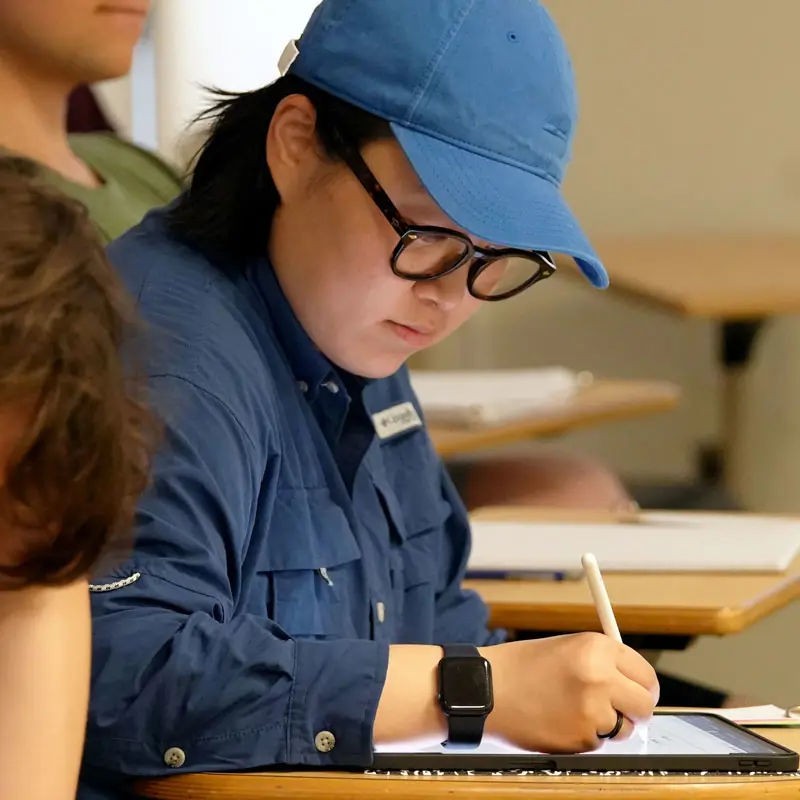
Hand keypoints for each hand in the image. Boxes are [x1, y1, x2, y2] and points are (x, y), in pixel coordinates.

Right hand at [482, 633, 658, 752]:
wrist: (485, 691)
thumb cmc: (519, 667)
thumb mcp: (564, 648)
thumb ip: (601, 662)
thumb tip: (632, 683)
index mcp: (595, 647)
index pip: (644, 672)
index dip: (643, 685)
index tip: (639, 692)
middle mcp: (600, 677)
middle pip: (644, 704)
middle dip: (635, 710)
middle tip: (621, 710)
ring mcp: (592, 710)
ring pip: (624, 728)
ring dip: (609, 725)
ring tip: (574, 711)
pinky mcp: (582, 739)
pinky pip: (599, 742)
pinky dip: (586, 737)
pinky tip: (560, 722)